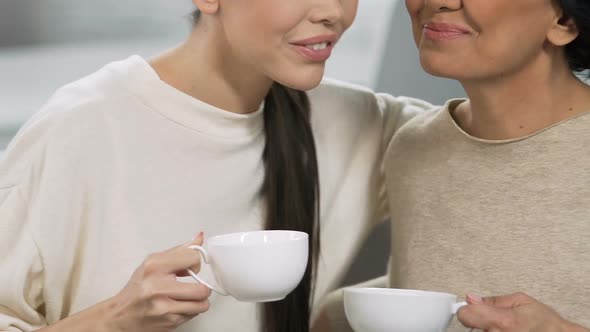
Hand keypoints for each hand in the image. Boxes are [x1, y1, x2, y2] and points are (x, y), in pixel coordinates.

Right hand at [105, 232, 211, 331]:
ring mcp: (163, 308)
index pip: (193, 259)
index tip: (189, 269)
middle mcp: (158, 287)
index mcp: (154, 267)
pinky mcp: (168, 323)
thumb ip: (178, 251)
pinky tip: (178, 307)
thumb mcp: (152, 263)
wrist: (120, 316)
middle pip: (202, 288)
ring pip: (202, 305)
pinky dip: (189, 311)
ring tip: (188, 298)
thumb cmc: (137, 289)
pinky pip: (193, 316)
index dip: (195, 264)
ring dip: (199, 301)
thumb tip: (200, 238)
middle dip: (201, 288)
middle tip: (193, 286)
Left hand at [457, 292, 585, 331]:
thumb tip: (472, 299)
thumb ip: (494, 300)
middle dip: (480, 322)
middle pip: (471, 328)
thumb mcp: (521, 301)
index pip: (466, 315)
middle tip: (496, 321)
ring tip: (505, 328)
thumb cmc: (546, 323)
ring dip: (487, 330)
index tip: (471, 310)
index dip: (466, 310)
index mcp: (504, 321)